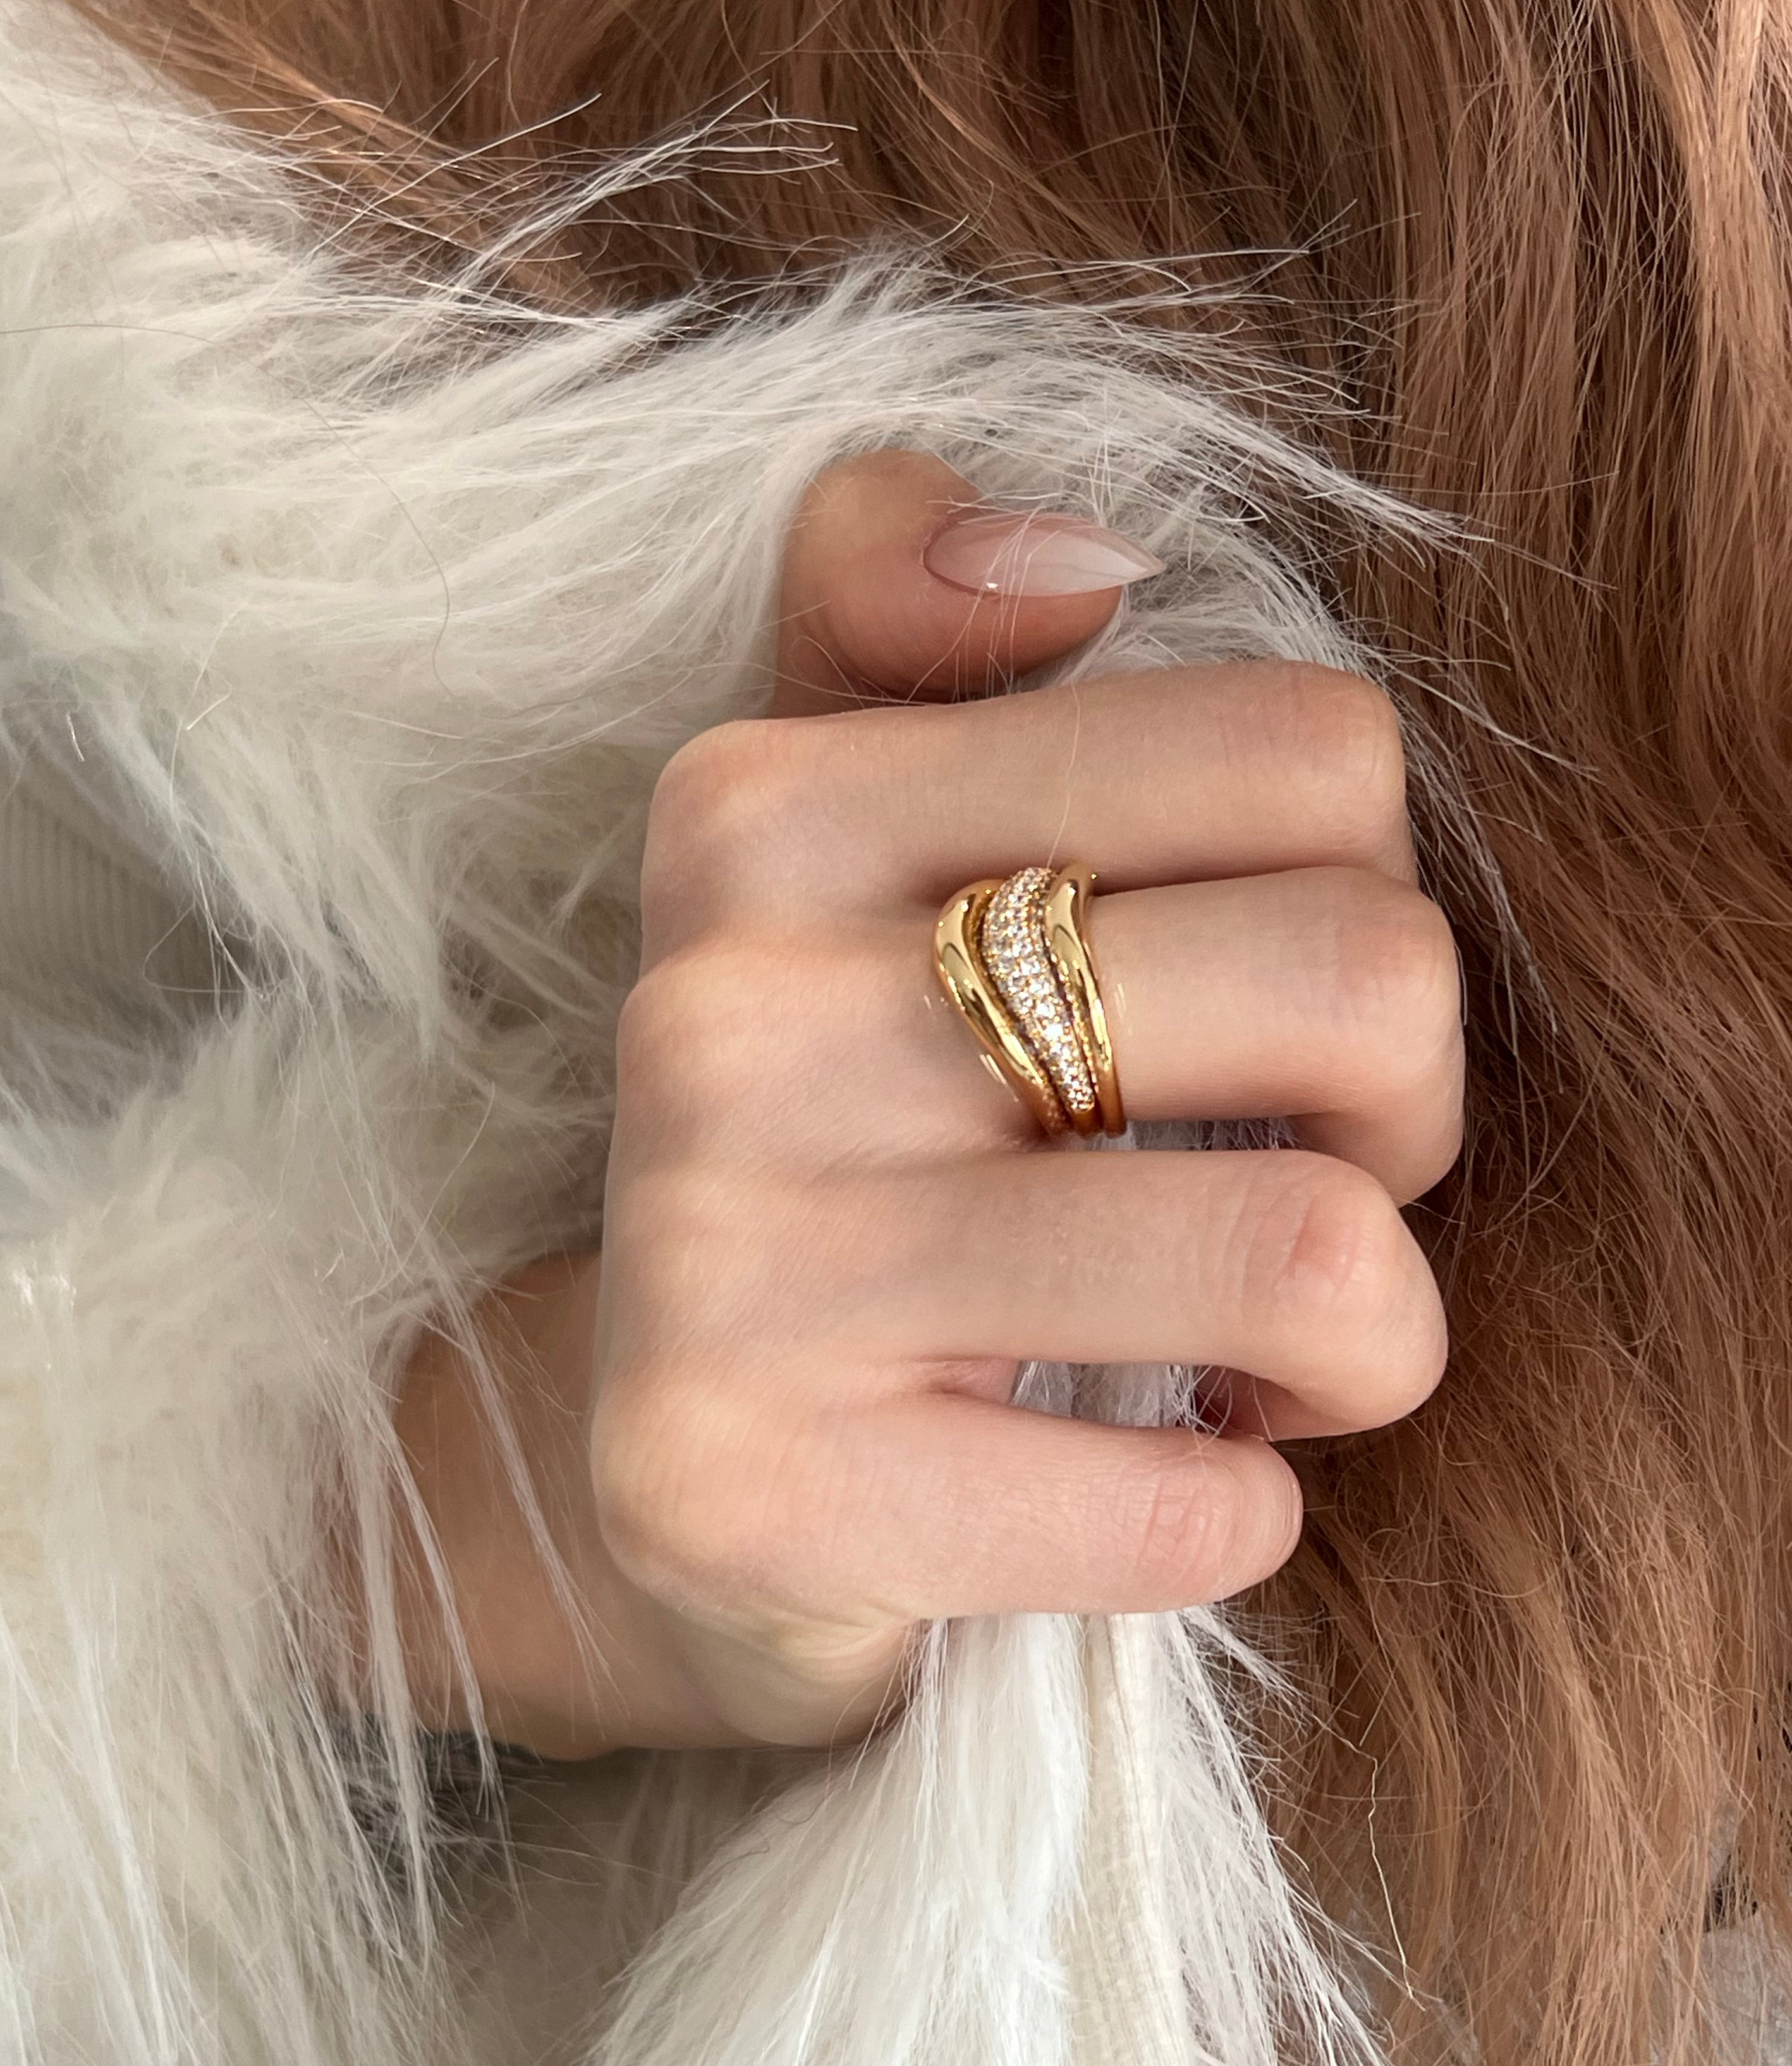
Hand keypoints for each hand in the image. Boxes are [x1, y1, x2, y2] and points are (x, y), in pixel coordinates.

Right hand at [390, 455, 1460, 1752]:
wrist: (656, 1469)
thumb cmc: (842, 1145)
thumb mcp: (844, 850)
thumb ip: (913, 630)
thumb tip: (1067, 555)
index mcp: (771, 806)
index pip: (1312, 752)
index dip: (1370, 901)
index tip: (1271, 1029)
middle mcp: (724, 1013)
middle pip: (1359, 977)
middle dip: (1409, 1122)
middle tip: (1308, 1190)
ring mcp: (721, 1261)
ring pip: (1310, 1250)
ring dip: (1365, 1339)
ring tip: (1267, 1359)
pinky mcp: (750, 1493)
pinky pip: (1193, 1505)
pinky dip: (1240, 1510)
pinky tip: (1158, 1481)